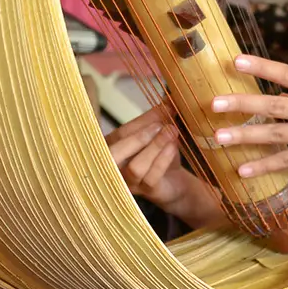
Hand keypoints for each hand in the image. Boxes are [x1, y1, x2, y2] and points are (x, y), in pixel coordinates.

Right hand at [105, 106, 224, 227]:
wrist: (175, 182)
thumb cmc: (160, 155)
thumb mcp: (158, 134)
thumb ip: (159, 117)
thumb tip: (169, 95)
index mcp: (113, 150)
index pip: (120, 134)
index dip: (141, 121)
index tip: (162, 107)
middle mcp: (115, 169)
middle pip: (116, 153)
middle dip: (139, 136)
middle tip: (161, 124)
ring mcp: (129, 183)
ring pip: (135, 167)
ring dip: (154, 146)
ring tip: (171, 132)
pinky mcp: (145, 192)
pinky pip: (151, 177)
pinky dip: (163, 159)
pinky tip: (173, 147)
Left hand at [210, 55, 287, 206]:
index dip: (261, 67)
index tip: (234, 60)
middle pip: (274, 104)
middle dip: (241, 103)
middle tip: (213, 102)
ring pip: (275, 134)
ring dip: (244, 136)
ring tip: (217, 136)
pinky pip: (286, 161)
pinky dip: (263, 165)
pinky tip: (242, 169)